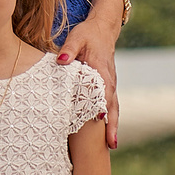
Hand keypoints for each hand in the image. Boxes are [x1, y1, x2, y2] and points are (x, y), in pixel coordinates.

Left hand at [57, 6, 122, 148]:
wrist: (103, 29)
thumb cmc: (87, 34)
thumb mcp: (77, 37)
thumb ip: (68, 50)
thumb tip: (60, 61)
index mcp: (101, 70)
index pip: (103, 91)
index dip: (101, 105)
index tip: (99, 120)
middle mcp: (109, 80)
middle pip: (112, 105)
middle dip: (112, 125)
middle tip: (111, 144)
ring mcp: (111, 84)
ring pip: (114, 107)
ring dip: (113, 125)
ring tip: (112, 145)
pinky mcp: (109, 86)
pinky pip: (111, 105)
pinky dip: (111, 119)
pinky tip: (107, 132)